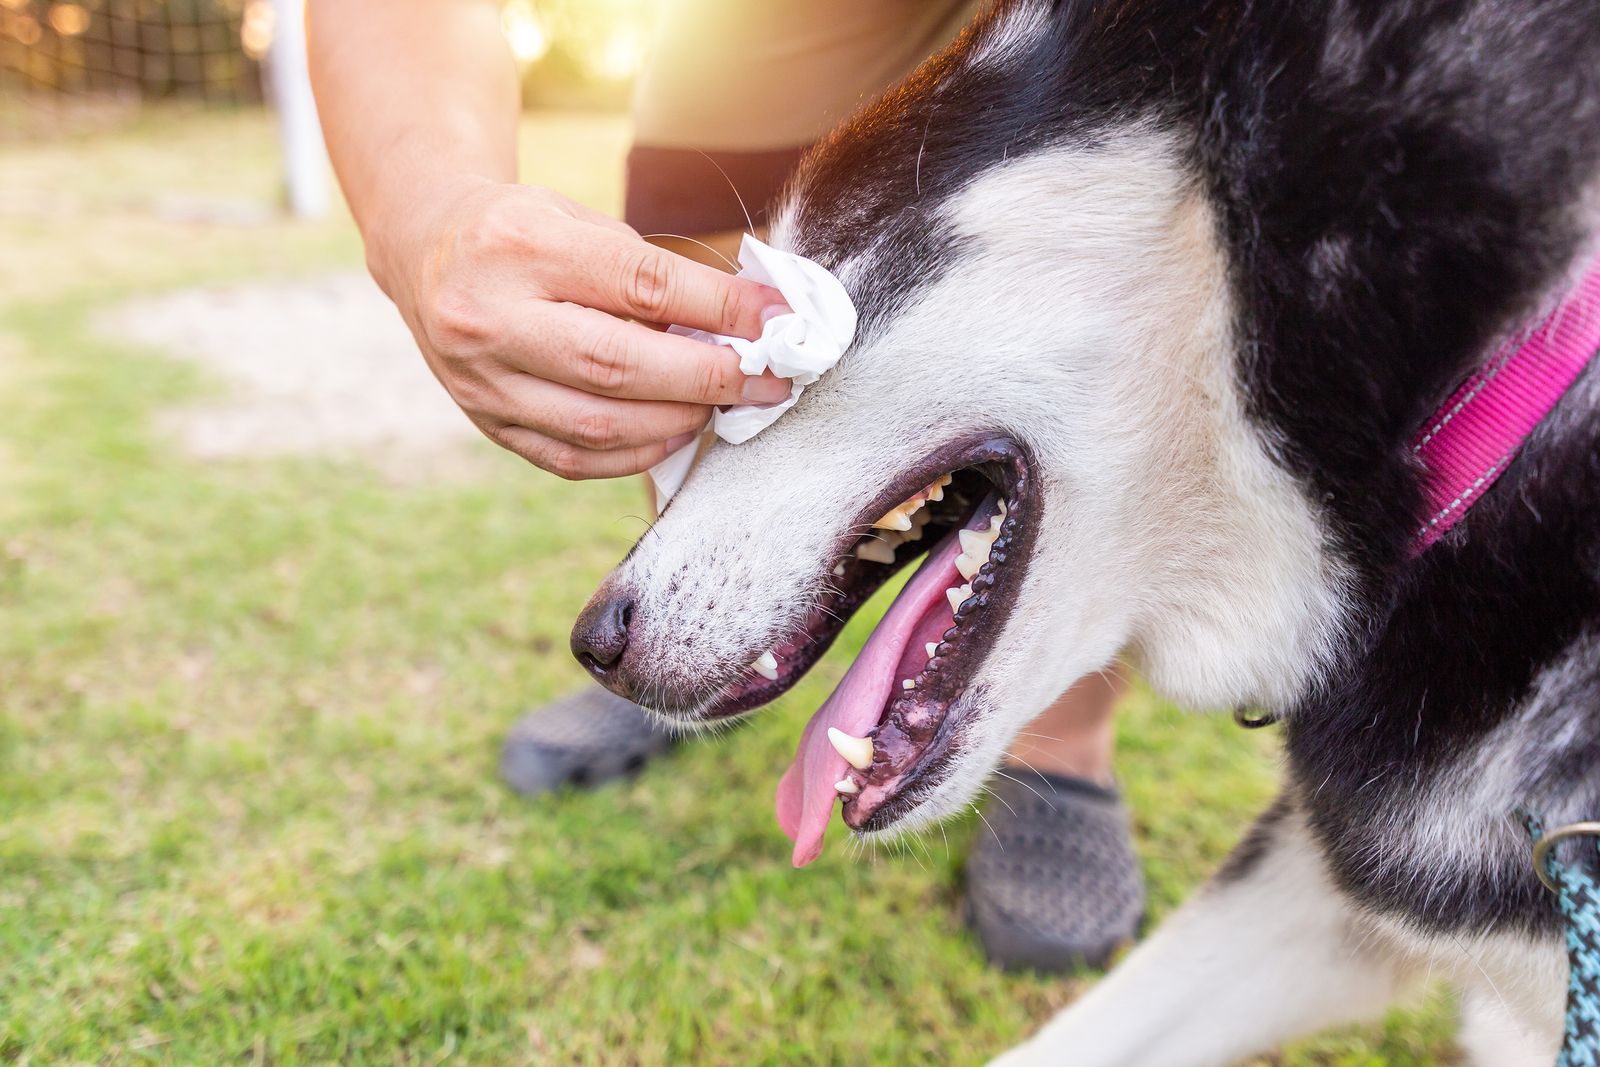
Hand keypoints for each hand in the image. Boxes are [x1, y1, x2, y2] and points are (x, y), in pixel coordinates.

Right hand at [372, 178, 789, 478]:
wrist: (425, 248)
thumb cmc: (522, 231)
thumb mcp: (578, 220)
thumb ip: (648, 274)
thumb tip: (741, 326)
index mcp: (521, 246)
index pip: (641, 286)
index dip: (719, 310)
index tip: (776, 322)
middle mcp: (490, 316)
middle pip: (618, 365)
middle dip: (708, 378)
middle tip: (766, 381)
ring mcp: (480, 378)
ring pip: (596, 423)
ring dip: (677, 421)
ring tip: (721, 405)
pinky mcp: (484, 421)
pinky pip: (570, 458)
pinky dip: (634, 454)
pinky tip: (673, 433)